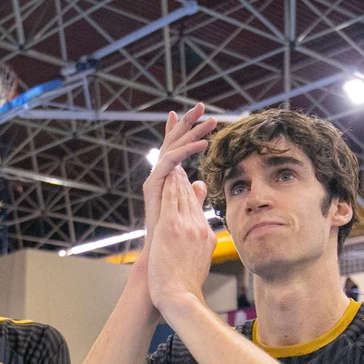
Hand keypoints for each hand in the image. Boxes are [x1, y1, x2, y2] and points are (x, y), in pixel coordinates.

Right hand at [143, 104, 215, 257]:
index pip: (176, 148)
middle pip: (173, 142)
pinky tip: (203, 143)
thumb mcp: (189, 209)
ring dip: (192, 131)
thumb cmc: (174, 238)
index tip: (195, 114)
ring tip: (210, 120)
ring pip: (173, 147)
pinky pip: (171, 161)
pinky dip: (187, 150)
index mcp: (168, 178)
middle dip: (187, 122)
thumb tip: (200, 182)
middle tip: (202, 105)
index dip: (184, 130)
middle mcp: (160, 176)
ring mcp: (155, 179)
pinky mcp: (153, 184)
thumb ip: (193, 195)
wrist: (162, 257)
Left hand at [147, 168, 215, 321]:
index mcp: (207, 238)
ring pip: (182, 195)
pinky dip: (170, 184)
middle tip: (180, 167)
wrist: (180, 296)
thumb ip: (198, 247)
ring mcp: (187, 226)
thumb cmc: (184, 288)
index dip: (192, 196)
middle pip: (192, 200)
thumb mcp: (197, 264)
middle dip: (185, 183)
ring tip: (174, 165)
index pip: (199, 211)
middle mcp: (200, 229)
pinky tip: (167, 173)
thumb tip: (200, 239)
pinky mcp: (171, 226)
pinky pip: (171, 198)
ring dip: (177, 179)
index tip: (188, 184)